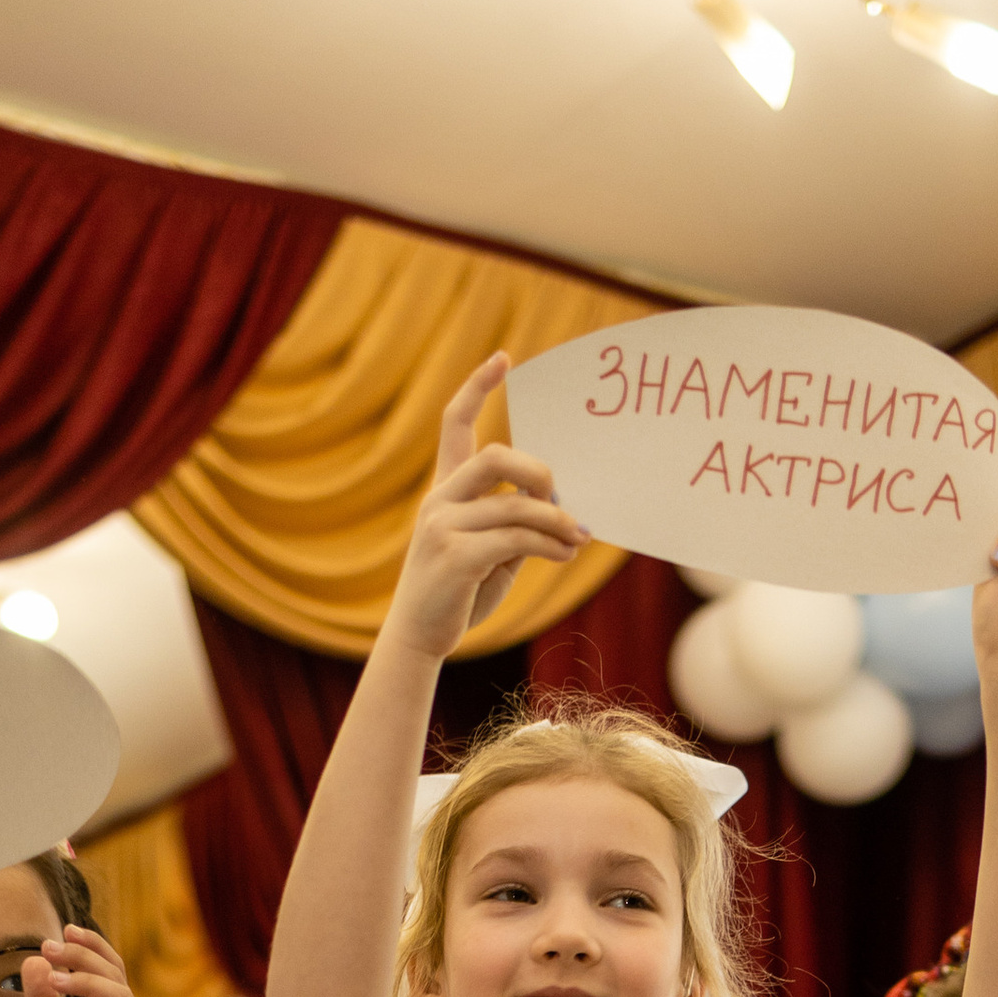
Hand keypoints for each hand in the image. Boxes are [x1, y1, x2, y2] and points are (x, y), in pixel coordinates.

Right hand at [386, 351, 588, 659]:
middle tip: (560, 495)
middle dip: (537, 471)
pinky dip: (548, 545)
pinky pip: (516, 539)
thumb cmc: (459, 593)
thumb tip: (561, 506)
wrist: (419, 637)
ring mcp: (443, 527)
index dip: (477, 386)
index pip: (454, 423)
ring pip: (515, 505)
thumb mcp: (490, 552)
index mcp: (444, 490)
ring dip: (556, 519)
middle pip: (495, 457)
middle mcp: (439, 500)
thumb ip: (515, 523)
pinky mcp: (455, 557)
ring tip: (578, 535)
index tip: (504, 358)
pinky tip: (564, 553)